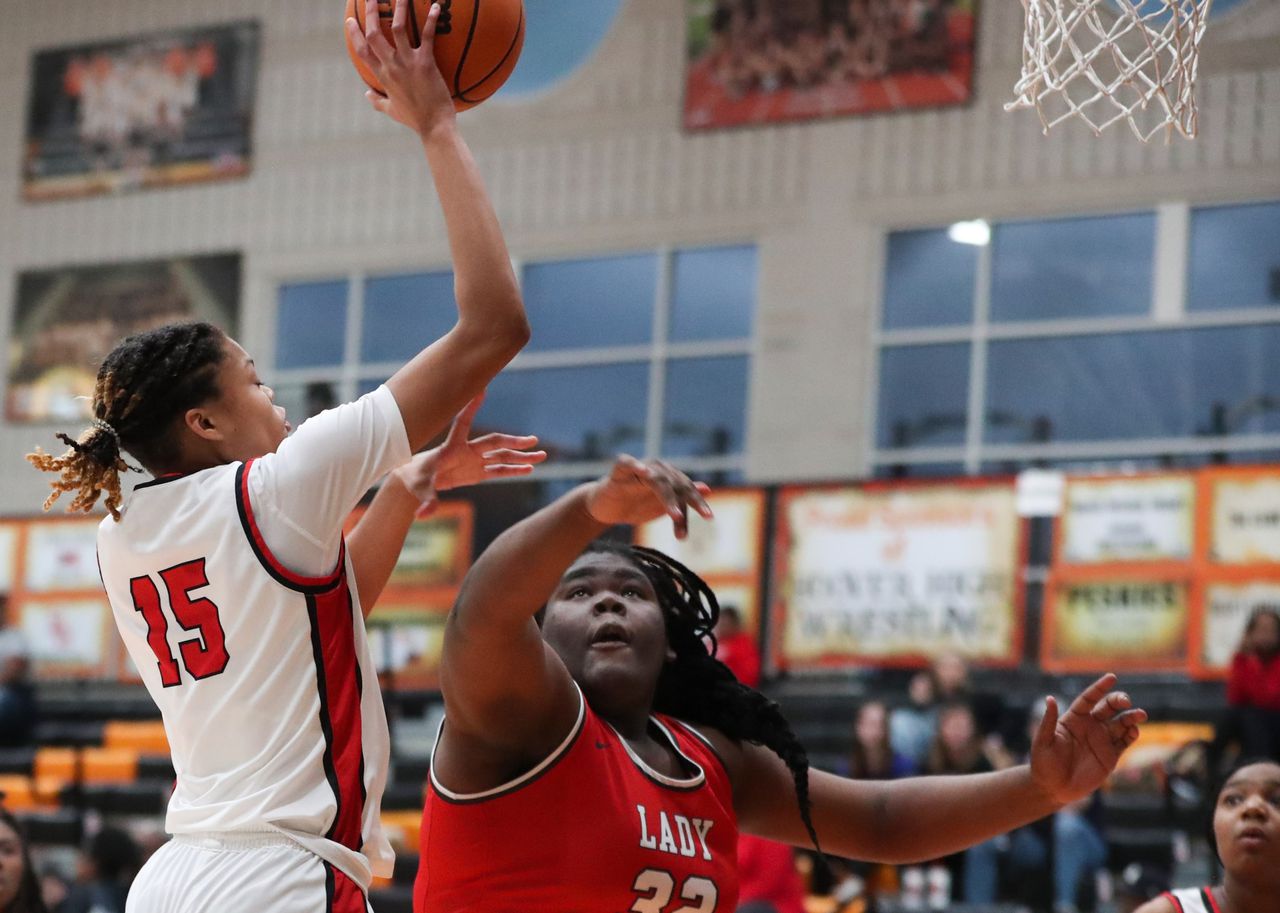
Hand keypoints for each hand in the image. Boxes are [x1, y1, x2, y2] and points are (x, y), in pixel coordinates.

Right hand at [345, 0, 455, 135]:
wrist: (434, 127)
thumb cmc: (415, 120)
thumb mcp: (392, 110)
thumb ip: (377, 101)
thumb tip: (366, 94)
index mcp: (382, 76)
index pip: (362, 51)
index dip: (355, 34)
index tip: (351, 20)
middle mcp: (391, 66)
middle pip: (375, 34)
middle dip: (371, 12)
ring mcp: (407, 64)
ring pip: (398, 28)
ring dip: (399, 8)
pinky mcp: (426, 63)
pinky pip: (427, 36)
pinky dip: (431, 20)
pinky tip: (435, 6)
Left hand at [391, 395, 546, 516]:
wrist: (415, 481)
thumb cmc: (415, 479)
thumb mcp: (419, 489)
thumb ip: (425, 501)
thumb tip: (424, 514)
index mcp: (451, 448)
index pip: (462, 423)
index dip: (471, 408)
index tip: (481, 391)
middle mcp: (467, 450)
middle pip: (494, 443)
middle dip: (514, 442)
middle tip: (533, 441)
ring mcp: (474, 461)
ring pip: (502, 457)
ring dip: (521, 457)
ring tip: (542, 456)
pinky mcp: (477, 473)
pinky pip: (499, 471)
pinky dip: (514, 470)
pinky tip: (529, 469)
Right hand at [584, 456, 712, 538]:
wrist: (607, 509)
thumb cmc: (636, 505)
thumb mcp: (662, 506)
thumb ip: (683, 498)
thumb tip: (708, 488)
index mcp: (669, 477)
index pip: (687, 490)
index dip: (698, 503)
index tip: (709, 518)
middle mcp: (657, 469)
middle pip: (675, 485)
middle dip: (684, 504)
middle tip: (689, 522)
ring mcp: (639, 468)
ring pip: (657, 479)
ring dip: (667, 497)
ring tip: (676, 515)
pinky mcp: (619, 471)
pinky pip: (626, 463)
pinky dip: (635, 465)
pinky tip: (643, 471)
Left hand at [1029, 673, 1146, 805]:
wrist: (1053, 788)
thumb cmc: (1043, 763)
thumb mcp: (1043, 741)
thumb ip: (1048, 721)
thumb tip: (1049, 698)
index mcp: (1073, 719)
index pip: (1089, 699)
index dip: (1099, 688)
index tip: (1112, 677)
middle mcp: (1090, 726)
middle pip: (1108, 708)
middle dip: (1118, 701)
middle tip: (1125, 700)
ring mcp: (1101, 740)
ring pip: (1120, 723)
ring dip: (1131, 717)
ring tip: (1140, 714)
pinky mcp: (1110, 756)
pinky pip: (1124, 742)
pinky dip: (1132, 734)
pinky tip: (1135, 730)